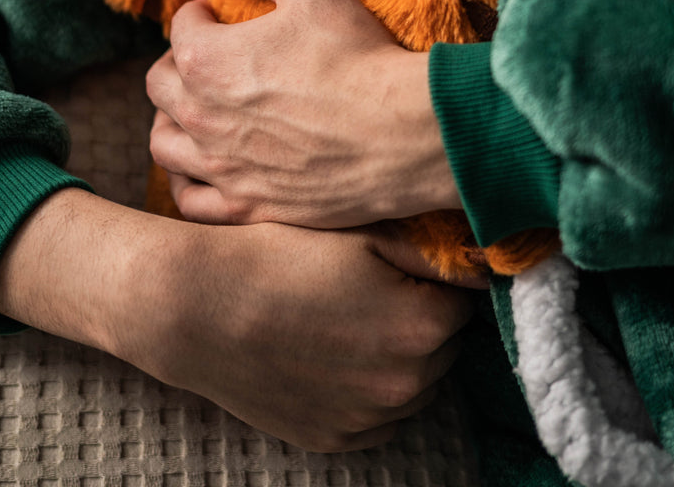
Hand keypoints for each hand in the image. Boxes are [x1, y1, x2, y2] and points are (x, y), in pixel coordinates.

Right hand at [0, 189, 479, 451]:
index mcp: (424, 327)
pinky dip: (368, 390)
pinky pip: (377, 416)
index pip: (461, 301)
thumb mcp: (360, 234)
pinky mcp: (334, 439)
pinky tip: (333, 354)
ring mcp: (369, 420)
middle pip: (442, 346)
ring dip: (398, 356)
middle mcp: (407, 385)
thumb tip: (474, 260)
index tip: (402, 265)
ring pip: (413, 384)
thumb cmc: (278, 256)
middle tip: (372, 288)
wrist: (199, 306)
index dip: (432, 278)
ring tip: (348, 319)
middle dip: (420, 316)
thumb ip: (427, 250)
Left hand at [146, 0, 462, 228]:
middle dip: (177, 63)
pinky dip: (187, 181)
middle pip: (160, 85)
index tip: (219, 14)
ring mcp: (221, 166)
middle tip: (208, 57)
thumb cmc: (358, 55)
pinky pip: (191, 200)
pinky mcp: (247, 205)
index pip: (181, 27)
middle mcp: (200, 116)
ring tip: (199, 109)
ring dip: (172, 120)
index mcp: (207, 59)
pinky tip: (204, 166)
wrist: (403, 133)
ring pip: (164, 144)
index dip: (200, 14)